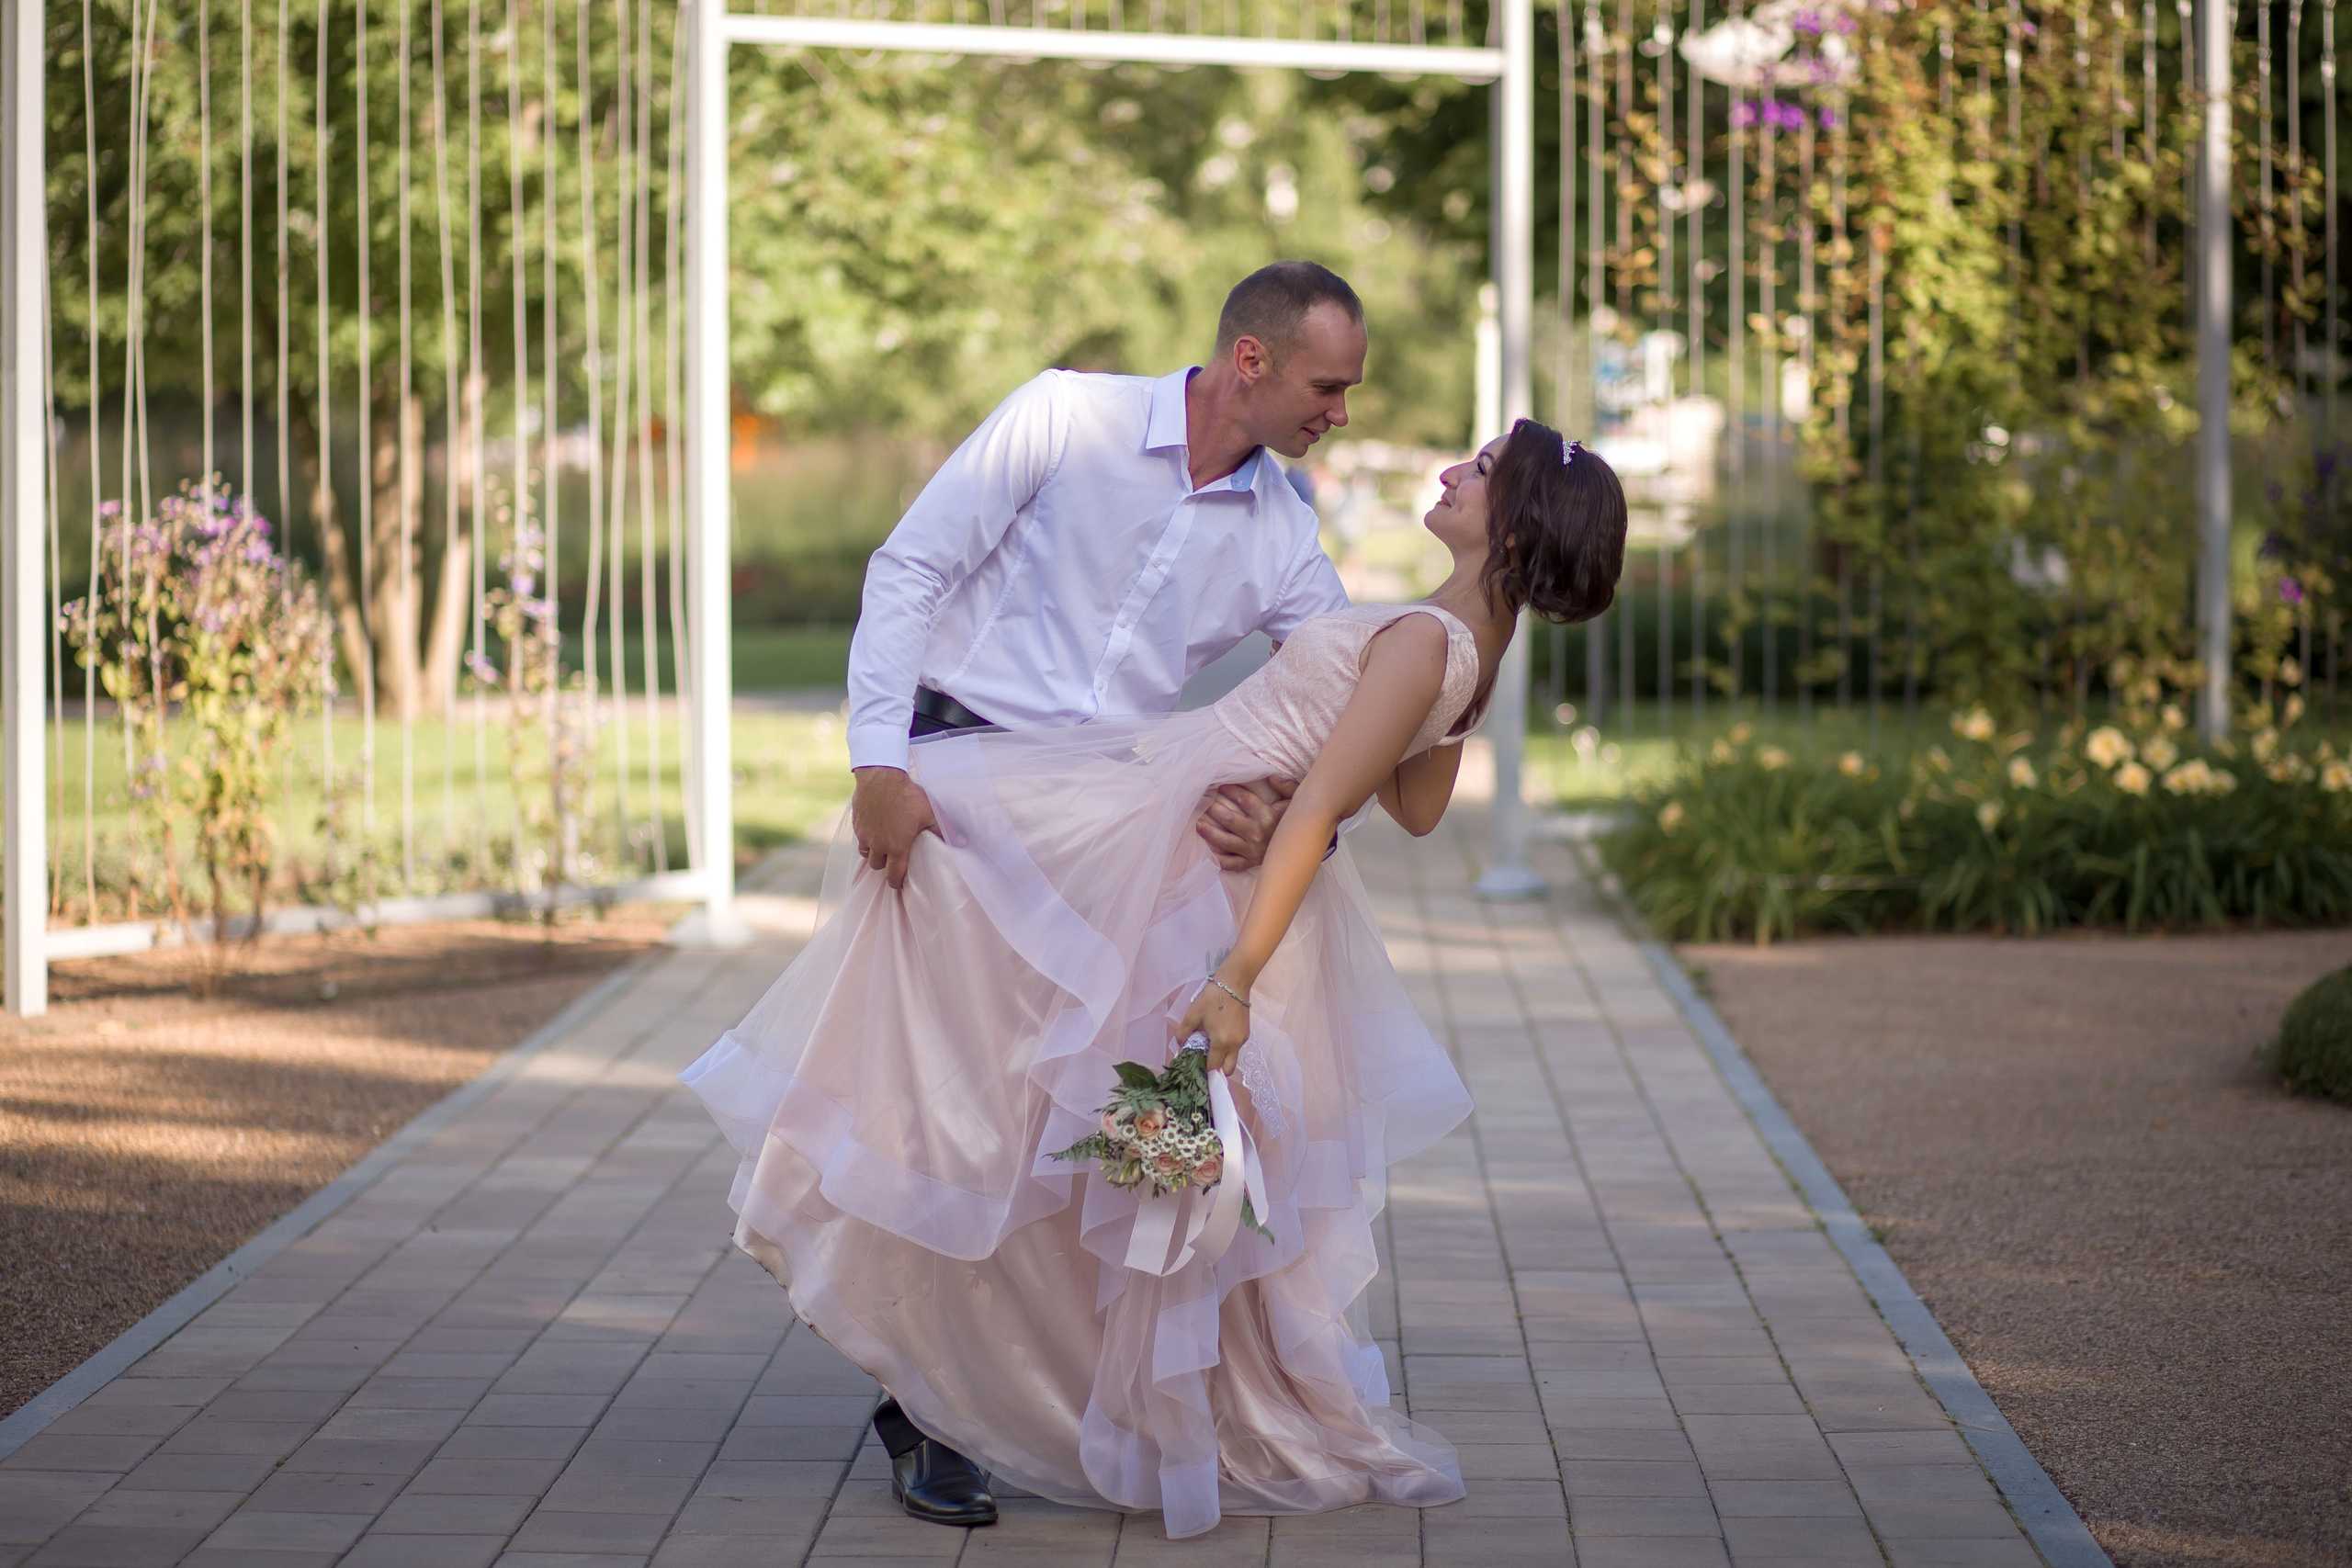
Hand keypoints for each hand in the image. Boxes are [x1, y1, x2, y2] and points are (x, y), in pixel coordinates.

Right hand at [851, 766, 939, 890]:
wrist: (881, 777)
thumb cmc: (907, 796)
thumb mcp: (930, 812)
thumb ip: (945, 829)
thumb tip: (962, 842)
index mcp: (896, 847)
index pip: (893, 875)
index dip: (896, 883)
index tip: (899, 884)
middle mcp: (878, 845)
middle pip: (877, 866)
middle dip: (885, 866)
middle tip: (892, 861)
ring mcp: (865, 835)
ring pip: (866, 853)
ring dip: (873, 853)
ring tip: (882, 846)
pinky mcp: (857, 824)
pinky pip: (859, 838)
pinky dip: (866, 839)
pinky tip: (873, 830)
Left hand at [1174, 975, 1250, 1075]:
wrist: (1234, 983)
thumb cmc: (1211, 998)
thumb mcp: (1192, 1015)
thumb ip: (1183, 1034)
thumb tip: (1181, 1046)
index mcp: (1221, 1042)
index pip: (1212, 1067)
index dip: (1202, 1069)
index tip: (1194, 1066)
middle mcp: (1235, 1045)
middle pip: (1227, 1070)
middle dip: (1216, 1070)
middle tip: (1204, 1061)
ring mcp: (1242, 1040)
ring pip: (1233, 1059)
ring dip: (1222, 1060)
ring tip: (1210, 1048)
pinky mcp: (1246, 1034)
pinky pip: (1236, 1049)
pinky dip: (1227, 1050)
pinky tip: (1218, 1037)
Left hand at [1195, 776, 1296, 871]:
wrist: (1301, 848)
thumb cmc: (1294, 821)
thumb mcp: (1296, 801)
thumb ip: (1286, 786)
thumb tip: (1270, 777)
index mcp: (1268, 817)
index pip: (1244, 800)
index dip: (1230, 790)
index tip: (1219, 784)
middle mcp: (1258, 834)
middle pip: (1230, 819)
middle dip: (1213, 809)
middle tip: (1201, 801)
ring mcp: (1253, 850)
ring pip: (1226, 841)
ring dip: (1209, 832)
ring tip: (1198, 823)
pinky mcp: (1250, 863)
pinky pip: (1231, 864)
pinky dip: (1218, 860)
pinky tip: (1206, 853)